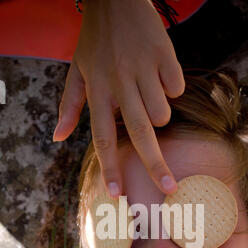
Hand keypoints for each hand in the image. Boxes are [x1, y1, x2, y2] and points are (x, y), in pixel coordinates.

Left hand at [53, 0, 184, 197]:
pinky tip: (159, 73)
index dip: (110, 167)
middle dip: (156, 164)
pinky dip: (171, 88)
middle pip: (141, 133)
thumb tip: (57, 137)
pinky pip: (176, 88)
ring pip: (162, 113)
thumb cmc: (96, 40)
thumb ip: (69, 106)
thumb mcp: (77, 70)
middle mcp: (119, 83)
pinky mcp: (164, 56)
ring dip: (159, 112)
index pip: (103, 138)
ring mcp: (143, 69)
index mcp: (97, 90)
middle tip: (170, 187)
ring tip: (147, 91)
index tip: (117, 193)